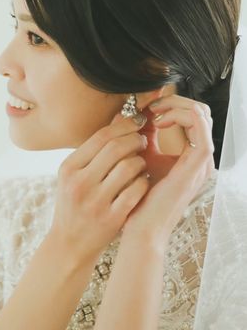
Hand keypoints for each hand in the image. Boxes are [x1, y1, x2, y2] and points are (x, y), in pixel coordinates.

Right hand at [51, 111, 150, 264]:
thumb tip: (119, 119)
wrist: (70, 243)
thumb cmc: (74, 203)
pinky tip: (143, 181)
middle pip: (116, 148)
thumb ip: (92, 151)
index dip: (123, 126)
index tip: (136, 123)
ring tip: (141, 162)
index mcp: (68, 168)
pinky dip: (144, 182)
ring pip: (129, 167)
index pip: (101, 137)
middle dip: (136, 140)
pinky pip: (137, 190)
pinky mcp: (112, 218)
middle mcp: (79, 183)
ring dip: (141, 161)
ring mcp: (96, 201)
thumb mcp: (73, 176)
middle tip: (143, 140)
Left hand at [120, 96, 214, 246]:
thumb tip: (129, 114)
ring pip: (200, 114)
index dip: (169, 105)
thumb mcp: (138, 160)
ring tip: (152, 111)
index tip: (144, 108)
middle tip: (149, 105)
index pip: (191, 118)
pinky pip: (198, 125)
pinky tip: (155, 122)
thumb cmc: (136, 199)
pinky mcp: (196, 163)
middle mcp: (199, 159)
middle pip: (199, 112)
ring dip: (174, 104)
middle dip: (173, 100)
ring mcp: (201, 161)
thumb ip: (139, 139)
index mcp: (189, 158)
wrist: (141, 229)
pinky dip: (177, 115)